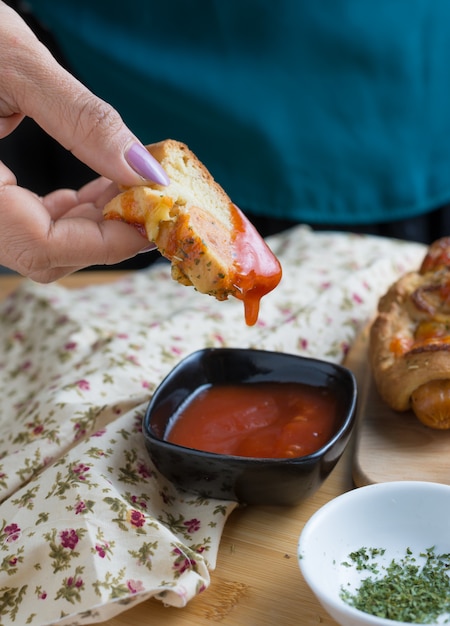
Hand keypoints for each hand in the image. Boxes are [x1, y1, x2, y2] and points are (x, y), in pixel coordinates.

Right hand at [0, 2, 168, 280]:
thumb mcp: (13, 61)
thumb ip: (82, 119)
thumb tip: (145, 171)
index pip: (40, 245)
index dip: (104, 243)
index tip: (151, 220)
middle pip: (44, 254)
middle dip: (104, 235)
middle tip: (149, 204)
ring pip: (40, 243)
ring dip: (93, 223)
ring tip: (129, 188)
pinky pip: (30, 222)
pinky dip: (72, 212)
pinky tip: (99, 188)